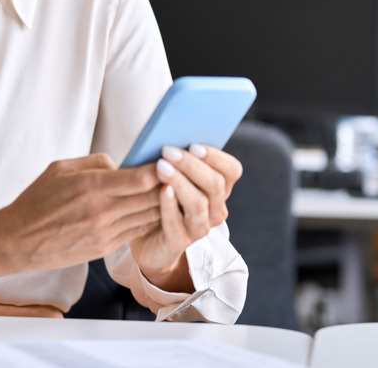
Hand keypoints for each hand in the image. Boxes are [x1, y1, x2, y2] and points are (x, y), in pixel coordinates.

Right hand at [0, 154, 161, 284]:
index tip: (171, 158)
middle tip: (182, 172)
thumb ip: (95, 163)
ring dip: (164, 203)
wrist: (18, 241)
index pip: (140, 178)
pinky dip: (150, 218)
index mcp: (91, 187)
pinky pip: (137, 230)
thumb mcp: (61, 169)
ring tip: (176, 189)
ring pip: (149, 215)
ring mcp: (106, 232)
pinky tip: (158, 208)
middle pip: (151, 197)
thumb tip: (122, 164)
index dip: (160, 168)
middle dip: (169, 184)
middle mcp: (102, 212)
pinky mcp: (105, 247)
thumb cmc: (36, 201)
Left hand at [130, 144, 241, 291]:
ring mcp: (199, 227)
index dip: (216, 157)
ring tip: (161, 167)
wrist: (146, 239)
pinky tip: (161, 190)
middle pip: (215, 184)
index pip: (231, 170)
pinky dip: (169, 205)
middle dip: (191, 165)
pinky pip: (176, 223)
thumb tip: (170, 135)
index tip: (193, 144)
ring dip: (180, 182)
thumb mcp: (172, 176)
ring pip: (199, 203)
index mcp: (218, 189)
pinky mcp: (179, 243)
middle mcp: (215, 209)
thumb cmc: (159, 199)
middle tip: (168, 150)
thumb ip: (178, 160)